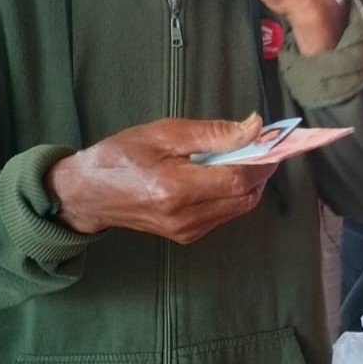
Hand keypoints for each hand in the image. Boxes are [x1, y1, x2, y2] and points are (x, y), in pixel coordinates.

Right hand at [45, 114, 278, 244]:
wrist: (87, 194)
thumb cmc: (121, 155)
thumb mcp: (164, 132)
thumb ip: (212, 133)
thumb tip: (254, 127)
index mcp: (177, 189)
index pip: (238, 180)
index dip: (263, 160)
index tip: (275, 139)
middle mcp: (186, 218)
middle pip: (245, 198)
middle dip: (260, 171)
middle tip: (263, 144)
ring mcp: (187, 231)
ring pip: (238, 208)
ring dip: (248, 182)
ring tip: (242, 155)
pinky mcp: (186, 236)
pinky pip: (224, 214)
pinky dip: (232, 193)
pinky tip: (222, 173)